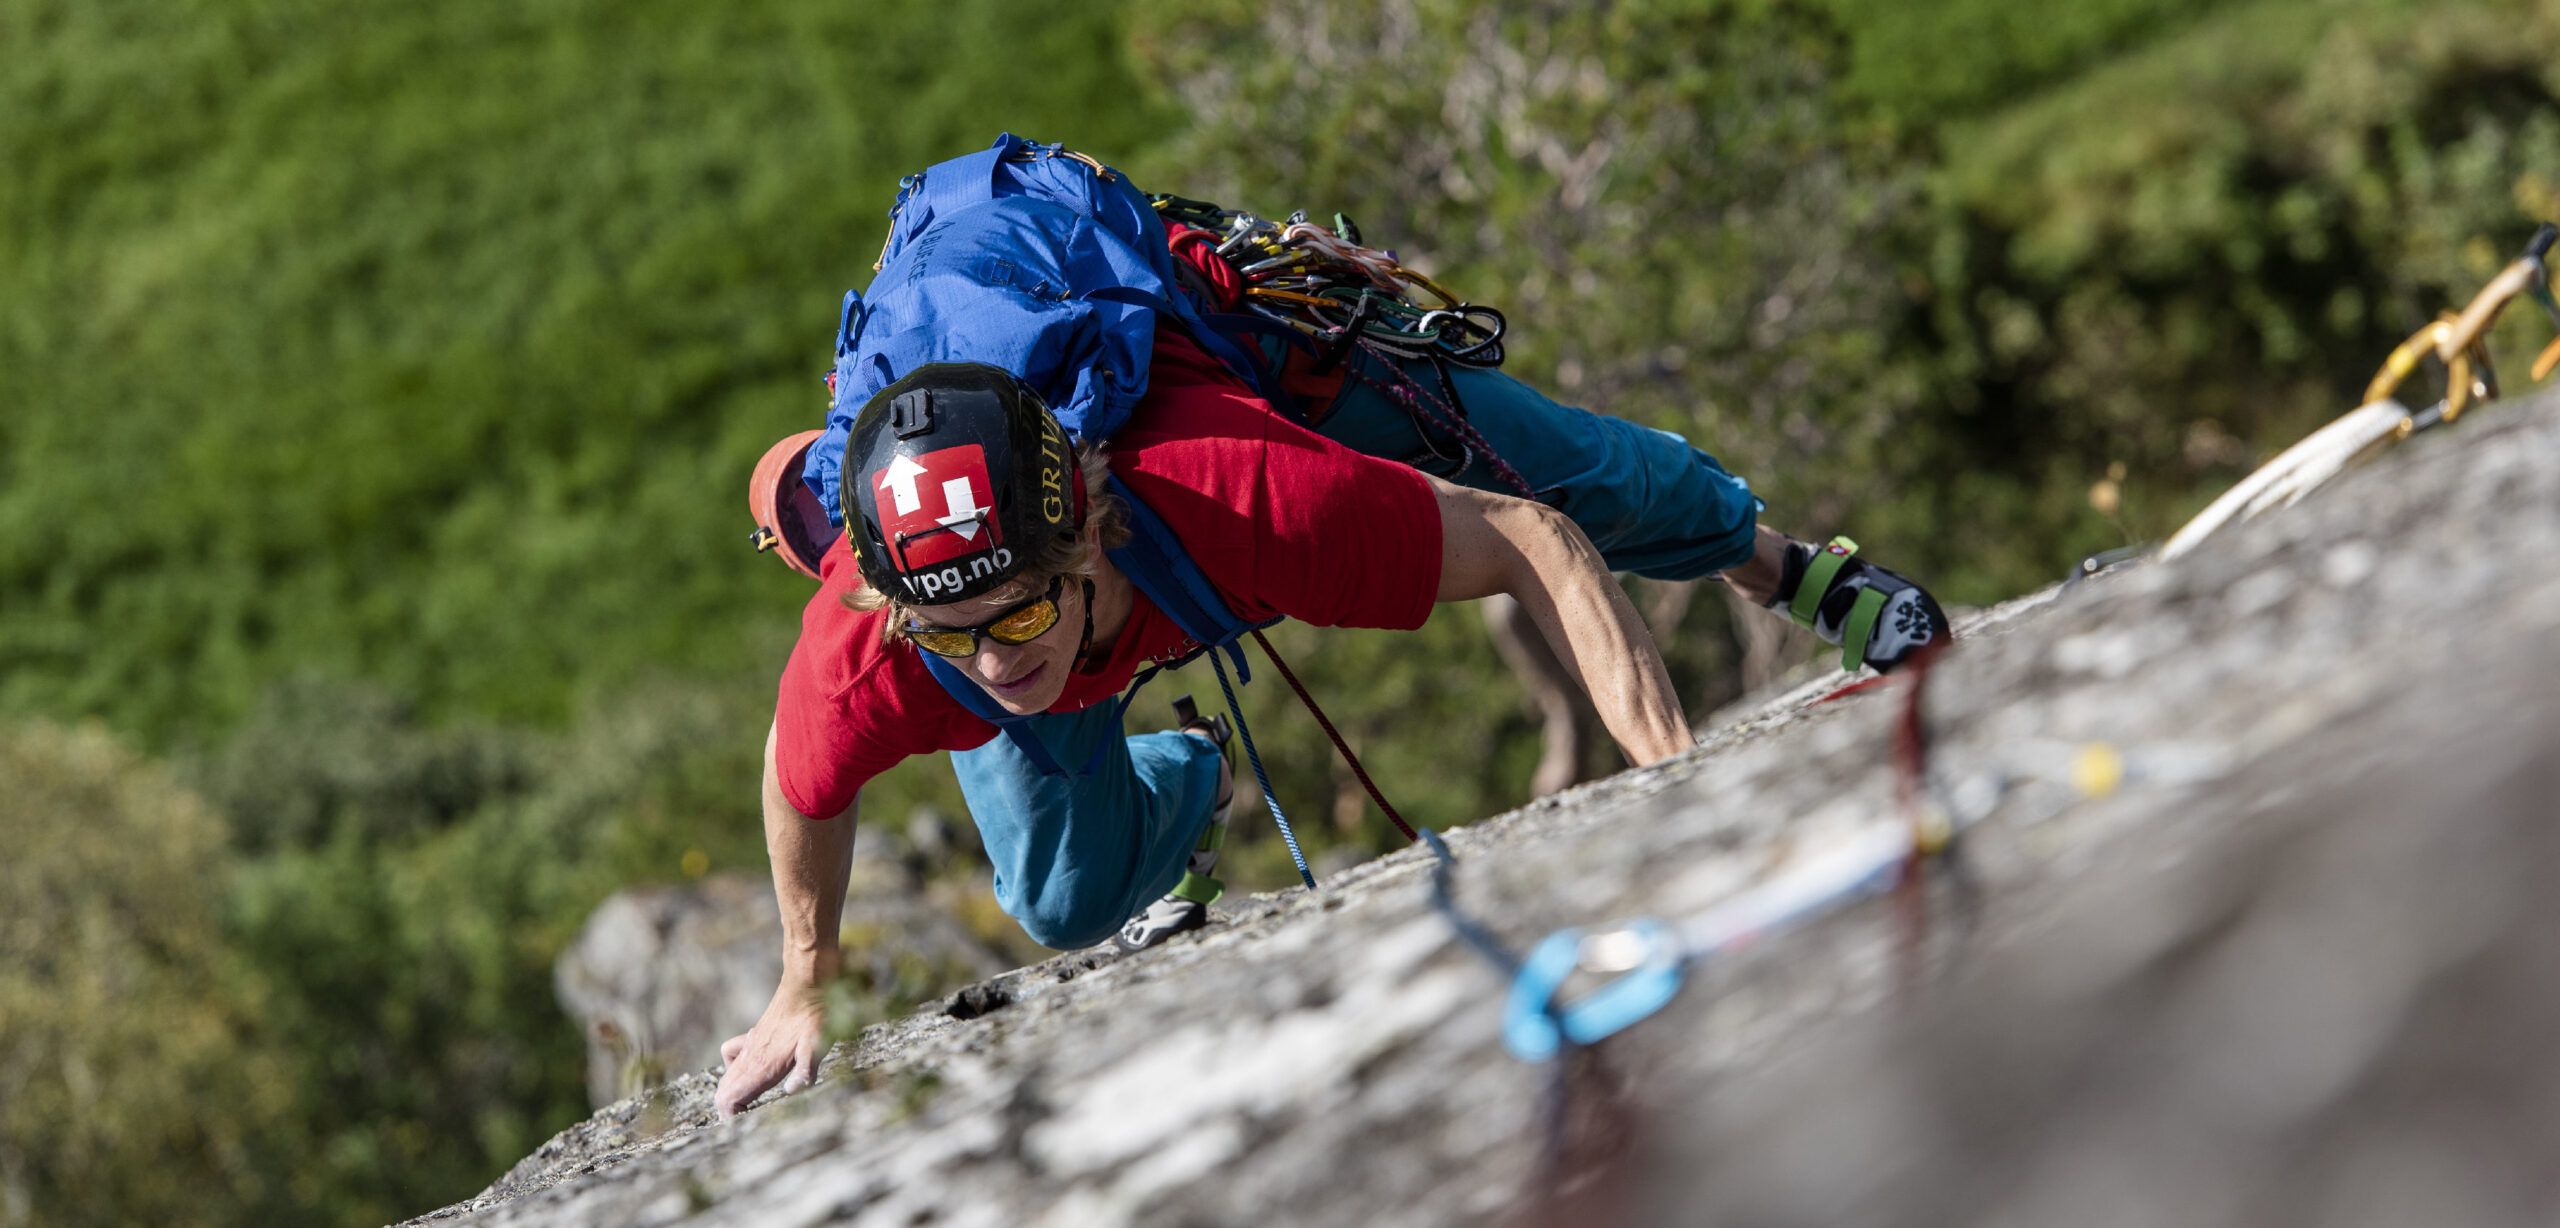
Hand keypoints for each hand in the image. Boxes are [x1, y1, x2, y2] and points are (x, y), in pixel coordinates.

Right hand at [714, 980, 828, 1119]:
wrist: (808, 985)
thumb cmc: (815, 1018)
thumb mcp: (817, 1045)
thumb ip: (805, 1070)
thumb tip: (792, 1091)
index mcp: (762, 1067)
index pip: (729, 1100)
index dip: (730, 1118)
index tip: (742, 1126)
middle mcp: (750, 1058)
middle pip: (723, 1092)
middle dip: (730, 1111)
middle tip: (747, 1121)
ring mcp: (750, 1045)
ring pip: (728, 1076)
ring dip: (732, 1093)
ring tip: (748, 1105)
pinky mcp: (755, 1036)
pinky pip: (732, 1054)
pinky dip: (734, 1066)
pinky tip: (753, 1066)